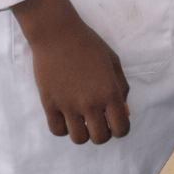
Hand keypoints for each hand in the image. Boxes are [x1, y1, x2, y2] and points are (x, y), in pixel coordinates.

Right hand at [10, 0, 130, 144]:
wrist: (58, 34)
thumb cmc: (90, 45)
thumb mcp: (114, 63)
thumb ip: (121, 89)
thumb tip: (124, 113)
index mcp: (110, 92)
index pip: (121, 128)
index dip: (121, 129)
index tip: (116, 122)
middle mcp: (90, 103)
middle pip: (100, 138)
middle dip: (103, 133)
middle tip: (99, 120)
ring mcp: (68, 105)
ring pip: (78, 139)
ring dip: (83, 133)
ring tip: (82, 119)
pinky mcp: (49, 104)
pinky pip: (57, 131)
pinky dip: (64, 129)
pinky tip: (67, 117)